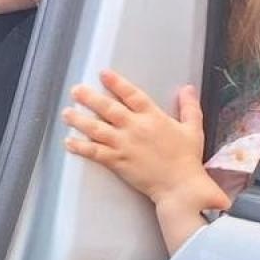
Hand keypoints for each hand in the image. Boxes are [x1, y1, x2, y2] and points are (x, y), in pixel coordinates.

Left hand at [62, 72, 227, 212]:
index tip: (103, 73)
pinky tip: (69, 142)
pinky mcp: (117, 162)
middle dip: (90, 98)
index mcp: (152, 117)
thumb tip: (188, 87)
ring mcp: (124, 144)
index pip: (132, 95)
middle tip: (75, 90)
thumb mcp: (192, 129)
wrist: (179, 186)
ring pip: (96, 128)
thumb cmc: (187, 158)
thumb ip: (189, 107)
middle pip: (108, 108)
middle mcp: (135, 127)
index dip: (117, 83)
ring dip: (79, 120)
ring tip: (66, 113)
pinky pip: (95, 152)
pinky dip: (81, 147)